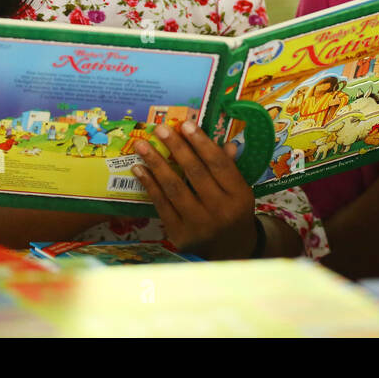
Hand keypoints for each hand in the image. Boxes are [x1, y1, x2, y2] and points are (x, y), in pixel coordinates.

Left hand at [131, 122, 257, 258]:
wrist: (229, 252)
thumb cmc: (233, 212)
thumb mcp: (238, 191)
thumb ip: (229, 167)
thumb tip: (225, 143)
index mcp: (239, 196)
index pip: (219, 164)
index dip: (202, 143)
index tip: (186, 124)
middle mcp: (220, 210)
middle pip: (195, 173)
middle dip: (176, 148)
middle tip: (160, 128)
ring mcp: (199, 225)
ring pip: (175, 188)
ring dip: (156, 164)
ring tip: (142, 145)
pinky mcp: (180, 234)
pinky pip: (162, 205)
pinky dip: (149, 185)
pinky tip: (140, 169)